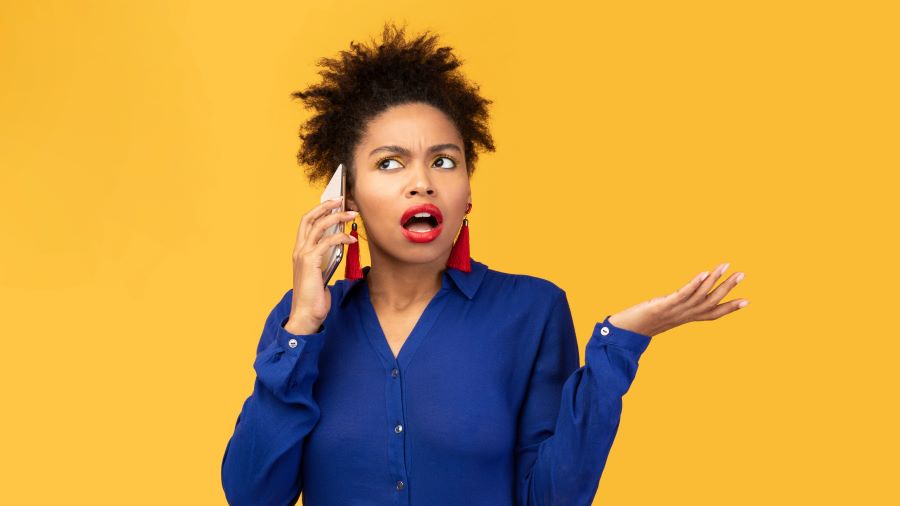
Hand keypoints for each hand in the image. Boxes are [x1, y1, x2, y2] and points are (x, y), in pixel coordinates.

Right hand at [285, 196, 358, 333]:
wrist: (306, 314)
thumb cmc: (314, 296)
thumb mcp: (321, 272)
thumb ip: (327, 257)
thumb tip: (340, 244)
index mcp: (300, 251)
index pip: (307, 222)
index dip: (320, 209)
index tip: (335, 202)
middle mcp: (299, 249)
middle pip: (310, 217)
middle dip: (326, 205)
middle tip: (343, 199)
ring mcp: (303, 255)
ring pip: (319, 226)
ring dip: (337, 217)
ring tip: (352, 214)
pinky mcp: (310, 262)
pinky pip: (327, 242)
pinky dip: (341, 237)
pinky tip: (351, 239)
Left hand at [607, 262, 748, 336]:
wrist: (626, 331)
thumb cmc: (644, 322)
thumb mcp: (664, 315)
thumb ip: (675, 310)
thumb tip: (683, 304)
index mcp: (686, 318)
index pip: (712, 314)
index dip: (729, 308)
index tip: (747, 301)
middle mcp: (684, 315)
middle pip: (710, 301)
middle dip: (727, 288)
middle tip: (742, 274)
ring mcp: (675, 310)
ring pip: (700, 295)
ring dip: (714, 280)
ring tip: (726, 266)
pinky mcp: (663, 305)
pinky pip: (683, 294)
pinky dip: (694, 284)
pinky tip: (703, 273)